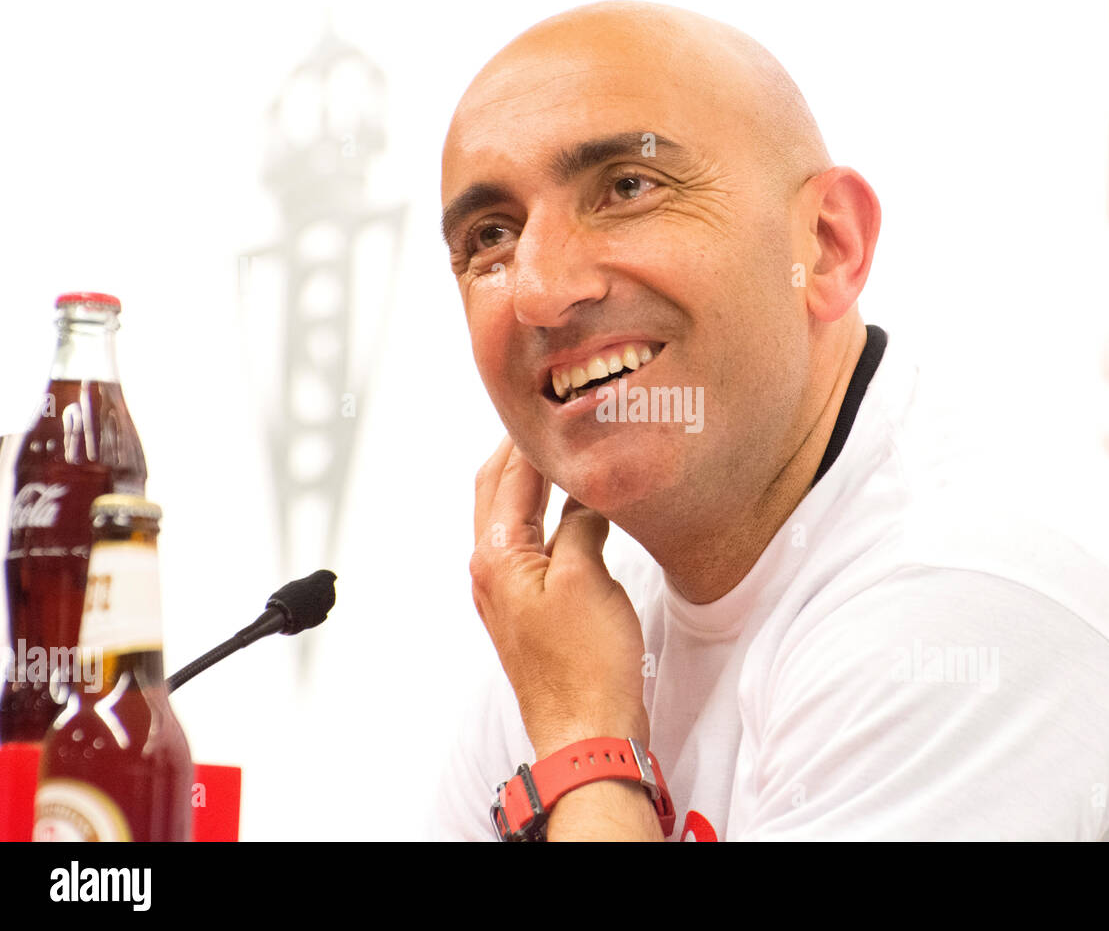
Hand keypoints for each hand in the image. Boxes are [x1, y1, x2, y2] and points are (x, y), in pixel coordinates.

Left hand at [469, 436, 650, 757]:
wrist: (586, 733)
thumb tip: (585, 495)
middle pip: (496, 489)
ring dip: (532, 481)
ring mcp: (506, 592)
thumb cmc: (586, 669)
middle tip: (555, 416)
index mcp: (497, 556)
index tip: (558, 403)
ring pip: (511, 516)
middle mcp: (490, 570)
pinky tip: (575, 511)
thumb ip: (581, 523)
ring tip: (566, 452)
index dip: (535, 436)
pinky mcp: (528, 610)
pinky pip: (530, 543)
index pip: (509, 474)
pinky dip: (547, 515)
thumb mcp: (589, 579)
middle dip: (521, 450)